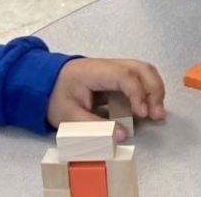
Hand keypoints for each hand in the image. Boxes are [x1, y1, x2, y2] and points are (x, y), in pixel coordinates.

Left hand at [46, 58, 166, 139]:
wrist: (43, 83)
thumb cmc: (56, 97)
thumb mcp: (68, 117)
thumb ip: (95, 126)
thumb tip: (122, 135)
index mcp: (94, 71)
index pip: (125, 75)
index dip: (138, 93)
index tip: (142, 114)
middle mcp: (109, 65)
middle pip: (142, 68)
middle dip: (154, 90)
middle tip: (157, 115)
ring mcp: (114, 68)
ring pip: (144, 70)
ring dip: (155, 90)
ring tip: (156, 113)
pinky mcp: (117, 76)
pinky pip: (139, 78)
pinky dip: (148, 91)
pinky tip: (147, 108)